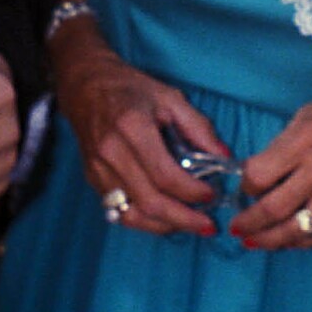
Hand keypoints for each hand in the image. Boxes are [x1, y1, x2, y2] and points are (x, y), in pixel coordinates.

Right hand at [52, 18, 227, 235]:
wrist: (87, 86)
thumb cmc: (133, 89)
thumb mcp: (171, 98)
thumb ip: (199, 128)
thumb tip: (224, 158)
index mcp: (132, 128)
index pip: (165, 174)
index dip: (191, 191)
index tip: (212, 195)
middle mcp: (111, 153)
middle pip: (149, 201)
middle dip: (182, 219)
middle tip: (208, 226)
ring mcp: (98, 170)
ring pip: (131, 214)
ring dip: (164, 225)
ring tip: (189, 225)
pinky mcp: (92, 180)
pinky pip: (118, 211)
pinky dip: (144, 220)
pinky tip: (165, 217)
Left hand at [230, 87, 311, 250]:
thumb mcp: (310, 112)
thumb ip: (284, 145)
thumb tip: (259, 175)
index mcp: (307, 136)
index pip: (261, 174)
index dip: (246, 186)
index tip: (244, 188)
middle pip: (275, 207)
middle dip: (250, 222)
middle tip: (238, 229)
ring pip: (301, 227)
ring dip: (273, 239)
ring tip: (256, 243)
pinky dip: (307, 240)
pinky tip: (293, 242)